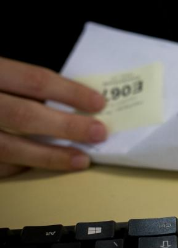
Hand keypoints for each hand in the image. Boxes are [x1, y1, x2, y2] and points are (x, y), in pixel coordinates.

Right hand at [0, 57, 106, 176]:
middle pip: (23, 115)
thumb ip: (20, 81)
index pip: (34, 80)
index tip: (99, 103)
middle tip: (99, 133)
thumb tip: (67, 100)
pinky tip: (42, 167)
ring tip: (81, 160)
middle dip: (66, 127)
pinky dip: (19, 167)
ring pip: (8, 148)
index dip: (69, 92)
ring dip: (49, 156)